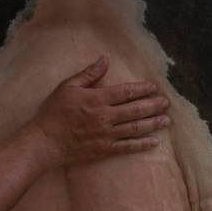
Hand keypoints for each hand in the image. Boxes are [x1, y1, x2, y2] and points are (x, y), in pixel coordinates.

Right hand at [29, 56, 170, 166]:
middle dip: (153, 106)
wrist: (45, 142)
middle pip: (135, 110)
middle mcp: (105, 117)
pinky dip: (142, 145)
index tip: (154, 87)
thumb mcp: (67, 87)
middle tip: (166, 103)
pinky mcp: (104, 150)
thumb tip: (104, 60)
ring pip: (135, 128)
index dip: (142, 89)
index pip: (126, 92)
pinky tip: (154, 142)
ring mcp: (106, 135)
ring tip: (166, 120)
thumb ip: (89, 74)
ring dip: (153, 124)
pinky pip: (127, 147)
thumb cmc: (54, 113)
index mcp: (97, 99)